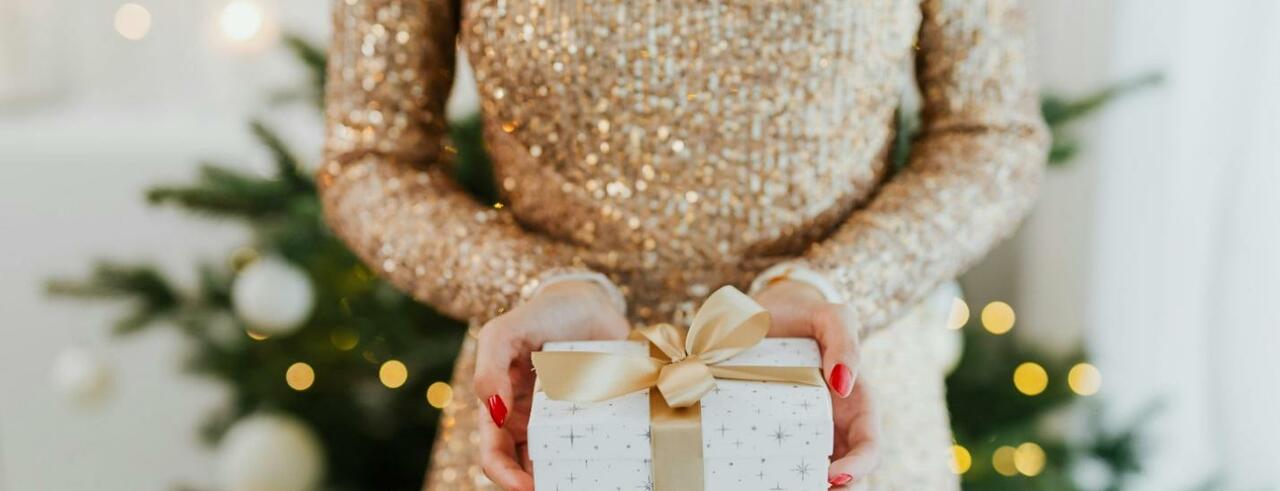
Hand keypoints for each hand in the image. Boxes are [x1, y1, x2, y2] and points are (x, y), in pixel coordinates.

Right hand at [474, 280, 629, 490]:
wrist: (590, 302)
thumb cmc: (540, 315)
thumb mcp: (502, 333)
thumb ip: (489, 368)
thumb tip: (494, 413)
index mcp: (503, 411)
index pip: (496, 456)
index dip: (506, 477)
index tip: (528, 488)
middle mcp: (533, 423)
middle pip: (529, 470)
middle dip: (540, 485)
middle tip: (563, 489)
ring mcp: (566, 423)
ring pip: (564, 465)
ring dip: (571, 478)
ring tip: (591, 482)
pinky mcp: (598, 417)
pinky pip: (598, 447)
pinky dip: (602, 461)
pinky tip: (616, 468)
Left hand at [754, 280, 880, 489]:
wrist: (768, 313)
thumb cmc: (808, 314)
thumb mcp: (833, 316)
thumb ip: (845, 341)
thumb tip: (844, 384)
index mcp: (858, 404)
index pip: (869, 446)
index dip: (858, 467)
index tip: (832, 476)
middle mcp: (833, 424)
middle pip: (841, 473)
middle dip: (830, 488)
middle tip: (802, 490)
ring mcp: (803, 430)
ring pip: (807, 472)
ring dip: (798, 485)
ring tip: (775, 487)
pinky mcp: (772, 429)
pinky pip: (775, 457)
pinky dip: (770, 471)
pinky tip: (750, 475)